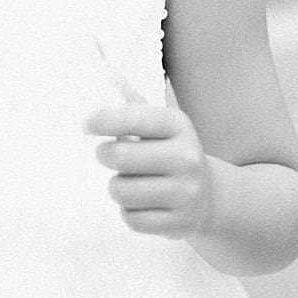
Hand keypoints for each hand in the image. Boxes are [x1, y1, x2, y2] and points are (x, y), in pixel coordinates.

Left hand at [85, 104, 216, 239]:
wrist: (209, 197)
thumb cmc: (169, 152)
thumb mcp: (159, 125)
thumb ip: (133, 103)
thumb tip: (108, 74)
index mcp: (179, 126)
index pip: (132, 118)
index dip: (102, 121)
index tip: (87, 126)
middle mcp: (187, 158)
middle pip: (118, 157)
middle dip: (106, 156)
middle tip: (110, 156)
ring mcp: (186, 193)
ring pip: (119, 190)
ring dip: (117, 187)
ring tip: (133, 182)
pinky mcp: (180, 223)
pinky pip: (130, 218)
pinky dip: (129, 212)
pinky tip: (145, 204)